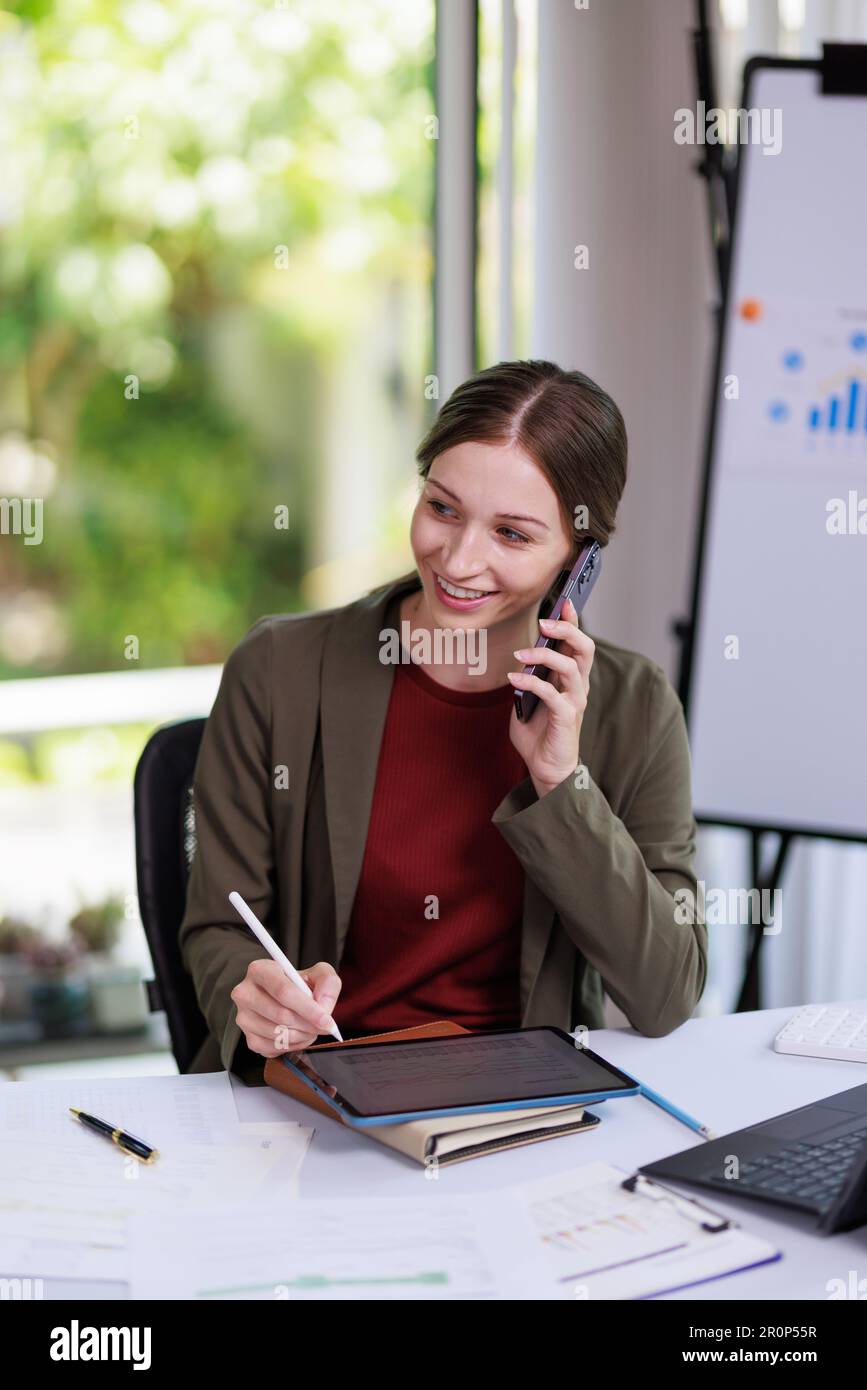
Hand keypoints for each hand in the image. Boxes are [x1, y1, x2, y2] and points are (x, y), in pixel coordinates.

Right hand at [230, 958, 341, 1058]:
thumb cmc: (300, 984)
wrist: (286, 998)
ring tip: (310, 1027)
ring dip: (302, 1036)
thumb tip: (323, 1007)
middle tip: (324, 1026)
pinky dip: (293, 1045)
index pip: (283, 992)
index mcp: (260, 970)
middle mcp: (245, 993)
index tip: (327, 1021)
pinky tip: (299, 1034)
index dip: (308, 1009)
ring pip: (278, 1034)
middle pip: (281, 1015)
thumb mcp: (318, 974)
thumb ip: (327, 983)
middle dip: (308, 1025)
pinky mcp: (249, 1038)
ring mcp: (244, 1018)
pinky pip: (274, 1048)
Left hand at [507, 597, 594, 796]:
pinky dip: (533, 682)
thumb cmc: (539, 732)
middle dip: (567, 630)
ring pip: (572, 667)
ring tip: (521, 654)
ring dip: (545, 655)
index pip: (577, 643)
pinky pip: (553, 693)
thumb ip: (528, 677)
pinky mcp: (567, 717)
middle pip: (584, 648)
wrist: (546, 767)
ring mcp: (575, 700)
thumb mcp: (528, 697)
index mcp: (570, 677)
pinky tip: (515, 678)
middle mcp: (578, 686)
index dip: (573, 620)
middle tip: (544, 623)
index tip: (564, 600)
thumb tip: (521, 656)